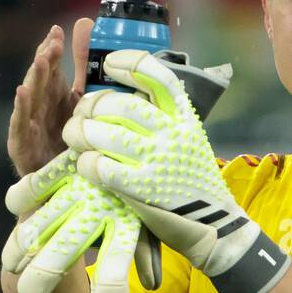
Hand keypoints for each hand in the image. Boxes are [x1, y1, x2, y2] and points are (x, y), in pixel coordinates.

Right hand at [0, 148, 152, 292]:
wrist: (137, 134)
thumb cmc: (142, 189)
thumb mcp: (150, 218)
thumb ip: (146, 252)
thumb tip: (152, 285)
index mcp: (126, 225)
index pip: (119, 264)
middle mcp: (97, 209)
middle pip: (63, 253)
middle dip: (43, 278)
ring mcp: (76, 189)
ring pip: (36, 226)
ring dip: (19, 250)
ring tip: (12, 267)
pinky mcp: (61, 169)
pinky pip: (29, 189)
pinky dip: (20, 202)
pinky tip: (18, 212)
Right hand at [7, 18, 93, 176]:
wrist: (61, 187)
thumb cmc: (69, 143)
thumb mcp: (82, 103)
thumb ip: (85, 70)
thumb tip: (91, 33)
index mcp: (54, 96)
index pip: (51, 67)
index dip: (53, 50)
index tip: (58, 31)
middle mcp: (40, 107)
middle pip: (41, 79)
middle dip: (45, 59)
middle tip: (53, 43)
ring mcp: (29, 125)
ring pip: (30, 97)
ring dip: (34, 77)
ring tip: (39, 59)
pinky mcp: (21, 144)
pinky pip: (21, 124)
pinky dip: (21, 108)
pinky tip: (21, 92)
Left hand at [64, 50, 289, 292]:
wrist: (216, 229)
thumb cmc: (194, 184)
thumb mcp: (188, 141)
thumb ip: (163, 119)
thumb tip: (124, 92)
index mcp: (185, 117)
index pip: (156, 75)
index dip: (128, 63)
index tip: (109, 65)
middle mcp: (173, 133)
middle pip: (119, 104)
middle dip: (91, 107)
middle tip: (81, 116)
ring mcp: (158, 160)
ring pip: (103, 133)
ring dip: (80, 134)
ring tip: (75, 141)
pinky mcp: (142, 189)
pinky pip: (101, 167)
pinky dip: (87, 164)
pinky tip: (87, 167)